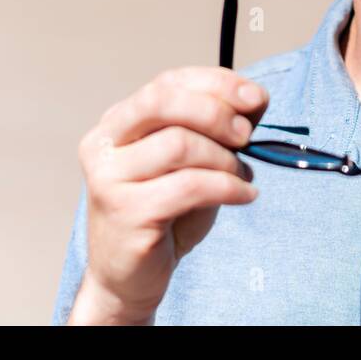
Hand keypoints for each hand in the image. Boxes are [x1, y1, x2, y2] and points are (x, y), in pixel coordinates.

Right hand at [67, 67, 267, 324]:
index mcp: (118, 122)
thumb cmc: (165, 213)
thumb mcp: (193, 161)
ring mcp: (108, 177)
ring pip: (178, 144)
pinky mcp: (125, 212)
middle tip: (247, 136)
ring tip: (241, 175)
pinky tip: (244, 195)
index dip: (217, 83)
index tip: (256, 97)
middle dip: (216, 112)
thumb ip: (216, 128)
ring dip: (224, 158)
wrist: (130, 277)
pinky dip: (227, 186)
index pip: (168, 82)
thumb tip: (254, 98)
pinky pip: (188, 186)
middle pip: (163, 101)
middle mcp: (105, 143)